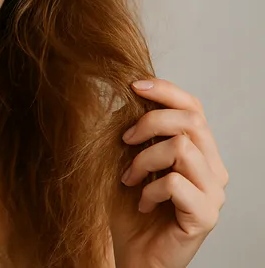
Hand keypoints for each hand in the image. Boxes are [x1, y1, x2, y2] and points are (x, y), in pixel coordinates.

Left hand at [111, 78, 227, 267]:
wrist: (132, 252)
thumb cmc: (129, 207)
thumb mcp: (128, 161)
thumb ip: (136, 132)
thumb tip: (128, 94)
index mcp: (199, 151)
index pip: (194, 107)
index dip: (166, 90)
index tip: (133, 85)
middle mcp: (214, 169)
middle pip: (191, 121)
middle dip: (149, 122)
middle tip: (123, 141)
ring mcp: (213, 193)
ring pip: (181, 148)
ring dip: (144, 159)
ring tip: (129, 179)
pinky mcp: (206, 216)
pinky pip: (175, 184)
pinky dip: (149, 189)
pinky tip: (140, 202)